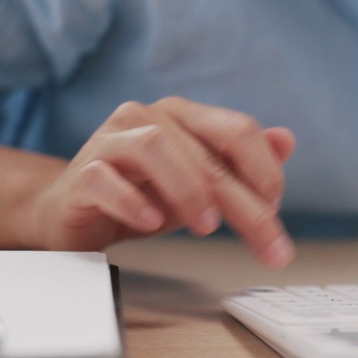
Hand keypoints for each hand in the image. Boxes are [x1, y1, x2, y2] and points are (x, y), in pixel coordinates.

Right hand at [29, 97, 296, 265]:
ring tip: (206, 228)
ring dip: (188, 189)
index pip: (238, 131)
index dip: (264, 173)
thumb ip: (240, 162)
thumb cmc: (141, 194)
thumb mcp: (200, 183)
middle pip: (206, 153)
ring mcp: (109, 141)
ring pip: (154, 147)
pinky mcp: (80, 174)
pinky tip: (152, 223)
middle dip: (244, 204)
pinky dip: (132, 201)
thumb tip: (285, 140)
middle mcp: (145, 118)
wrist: (72, 211)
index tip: (275, 214)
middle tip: (265, 242)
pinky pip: (104, 179)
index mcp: (183, 116)